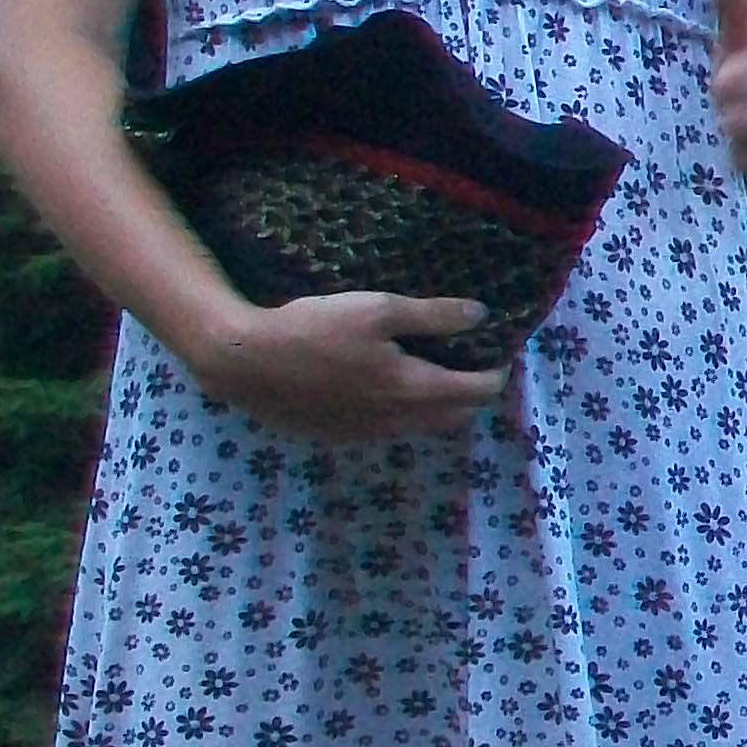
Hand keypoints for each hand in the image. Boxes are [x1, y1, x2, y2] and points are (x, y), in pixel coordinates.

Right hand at [185, 292, 507, 440]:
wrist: (247, 362)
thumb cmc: (315, 327)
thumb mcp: (378, 309)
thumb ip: (433, 316)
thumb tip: (481, 316)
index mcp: (413, 389)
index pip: (477, 393)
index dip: (496, 374)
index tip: (499, 354)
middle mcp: (397, 421)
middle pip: (456, 417)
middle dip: (473, 394)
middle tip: (472, 364)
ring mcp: (368, 434)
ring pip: (422, 427)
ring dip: (438, 406)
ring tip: (434, 374)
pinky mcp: (341, 438)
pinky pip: (390, 430)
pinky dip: (404, 413)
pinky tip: (387, 387)